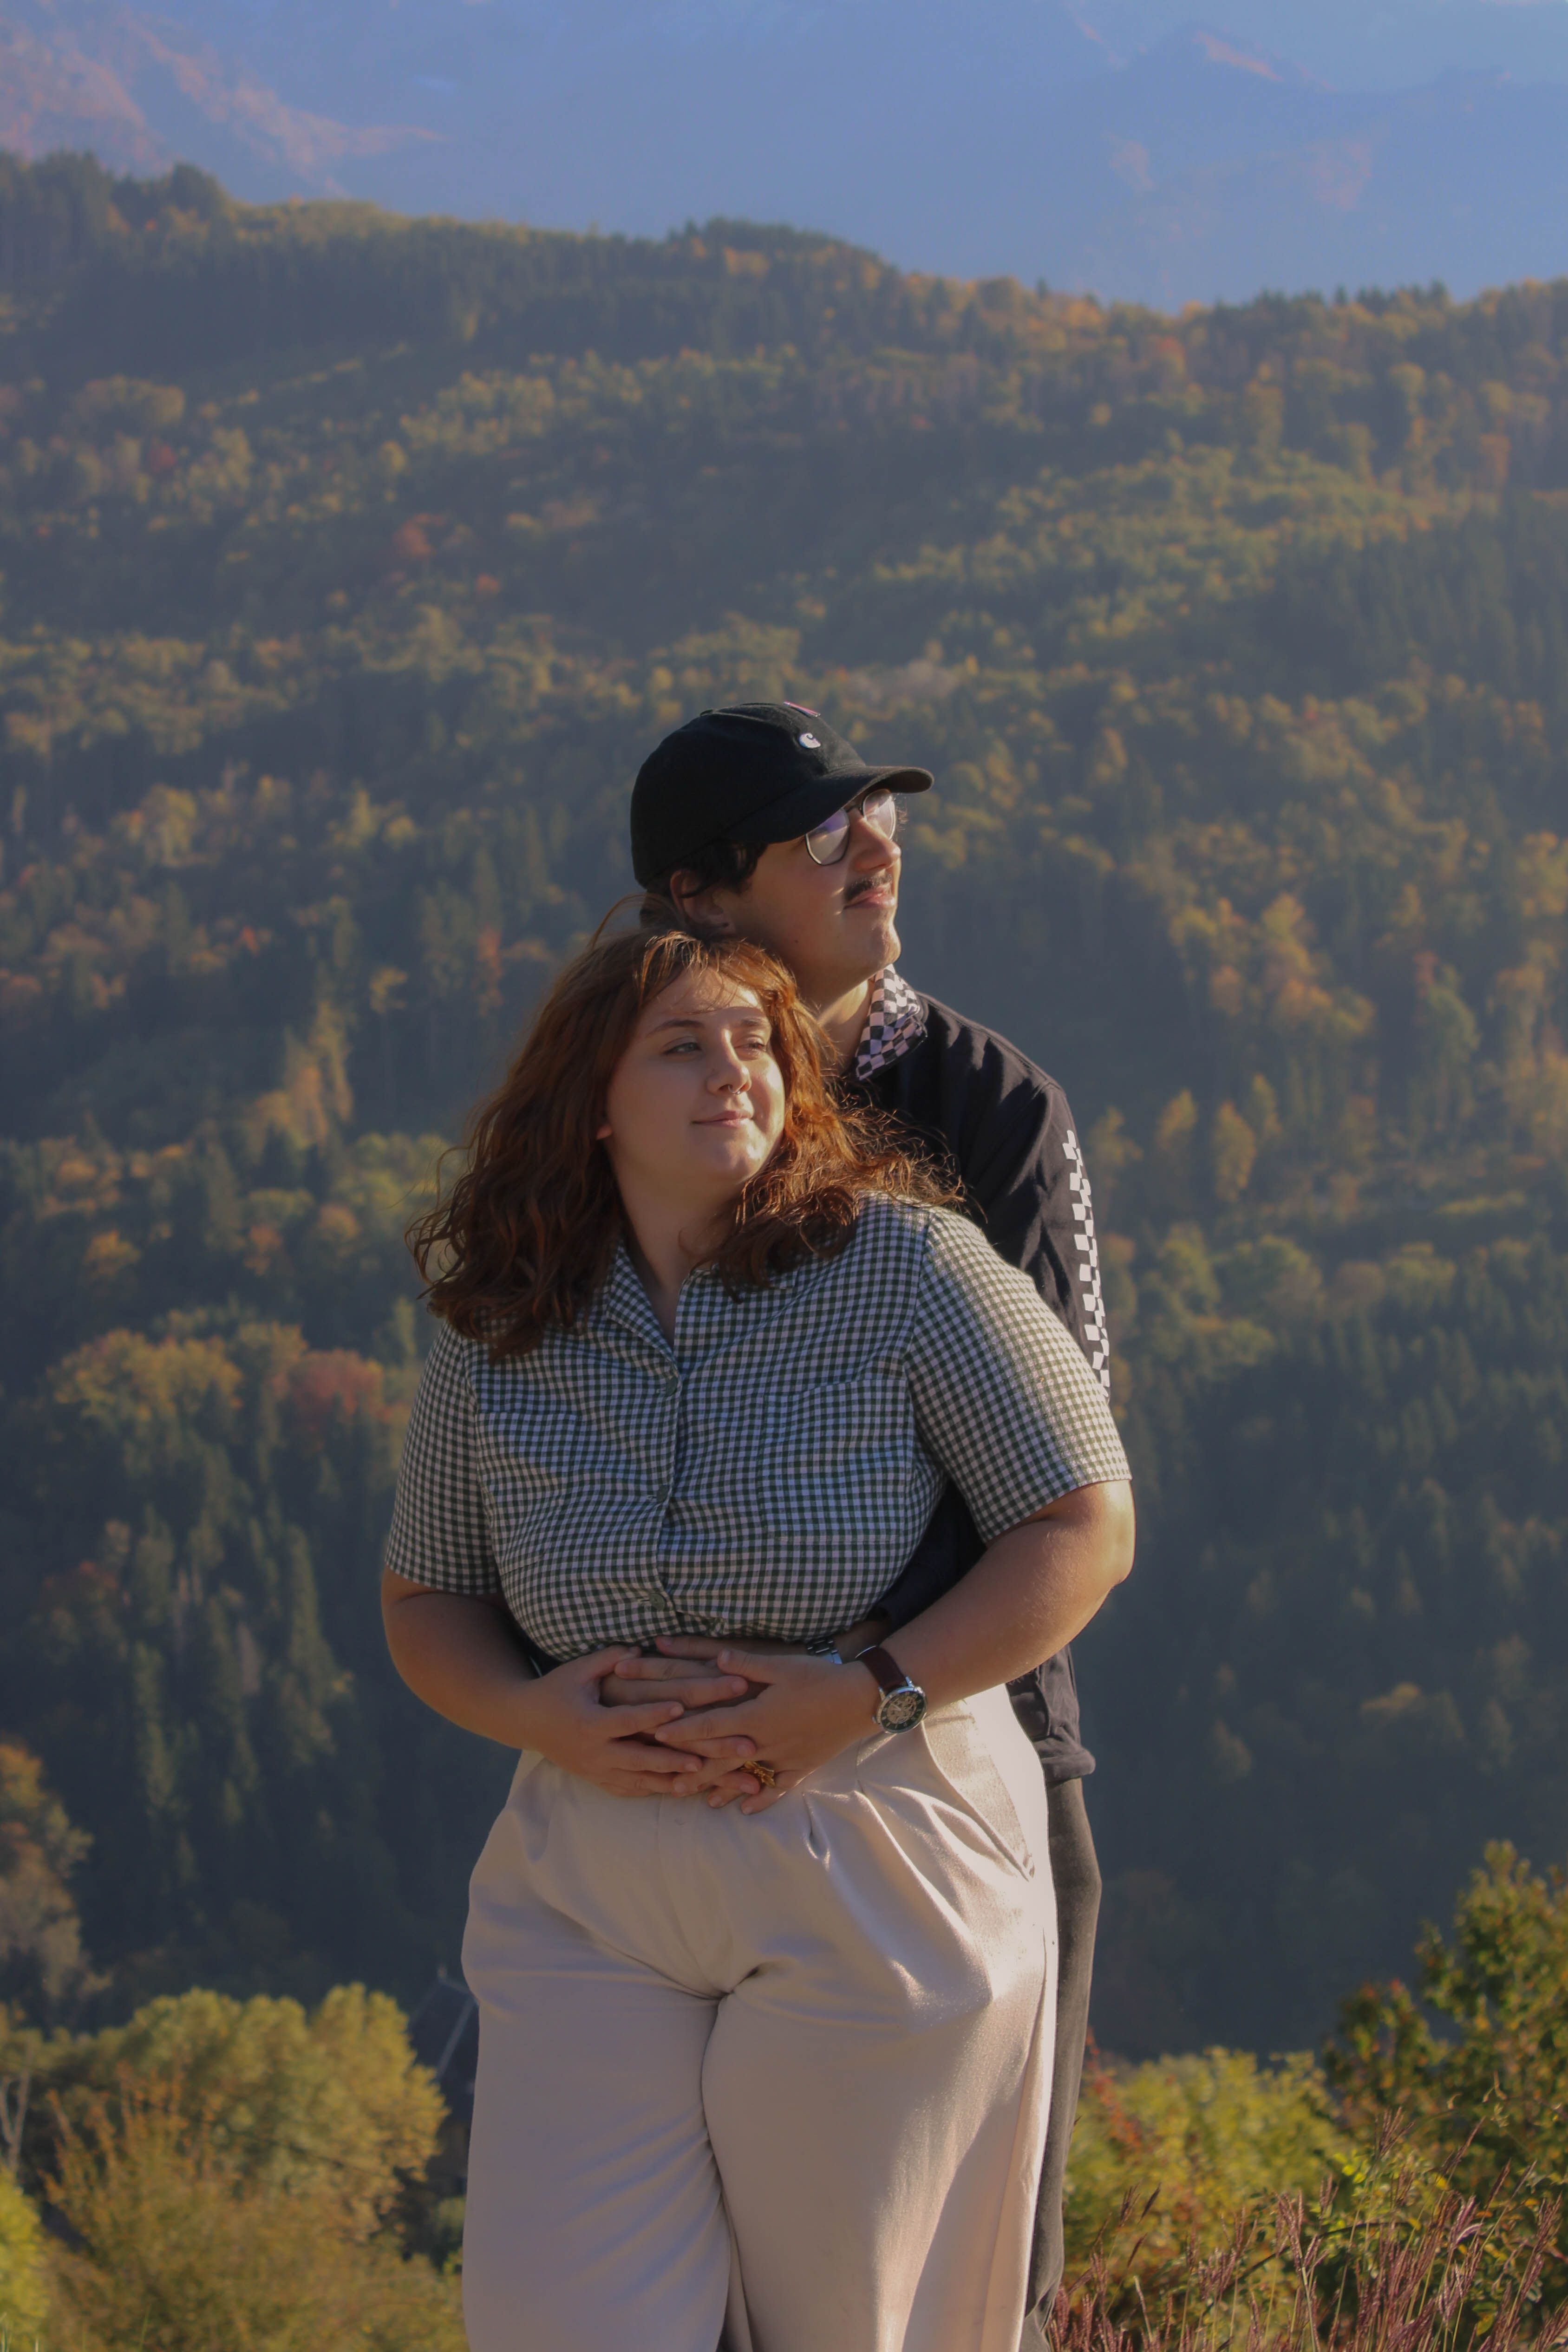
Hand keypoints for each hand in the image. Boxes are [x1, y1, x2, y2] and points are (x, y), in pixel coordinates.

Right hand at [520, 1648, 759, 1799]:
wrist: (526, 1722)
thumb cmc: (556, 1689)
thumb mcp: (578, 1669)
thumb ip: (610, 1658)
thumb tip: (641, 1648)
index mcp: (591, 1723)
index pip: (631, 1719)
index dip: (657, 1713)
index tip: (686, 1707)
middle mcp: (597, 1753)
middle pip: (648, 1757)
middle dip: (689, 1755)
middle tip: (727, 1750)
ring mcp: (599, 1771)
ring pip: (646, 1780)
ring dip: (681, 1778)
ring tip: (716, 1776)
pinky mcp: (601, 1781)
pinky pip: (636, 1789)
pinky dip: (662, 1789)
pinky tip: (689, 1788)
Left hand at [651, 1647, 876, 1812]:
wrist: (861, 1700)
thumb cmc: (820, 1678)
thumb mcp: (782, 1665)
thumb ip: (748, 1665)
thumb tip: (717, 1657)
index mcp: (756, 1716)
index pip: (711, 1726)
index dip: (683, 1731)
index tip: (658, 1737)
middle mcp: (765, 1742)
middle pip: (722, 1759)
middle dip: (694, 1770)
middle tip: (668, 1783)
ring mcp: (783, 1758)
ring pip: (747, 1777)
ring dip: (723, 1788)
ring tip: (701, 1801)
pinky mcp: (802, 1766)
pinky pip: (778, 1787)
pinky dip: (762, 1798)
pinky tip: (747, 1809)